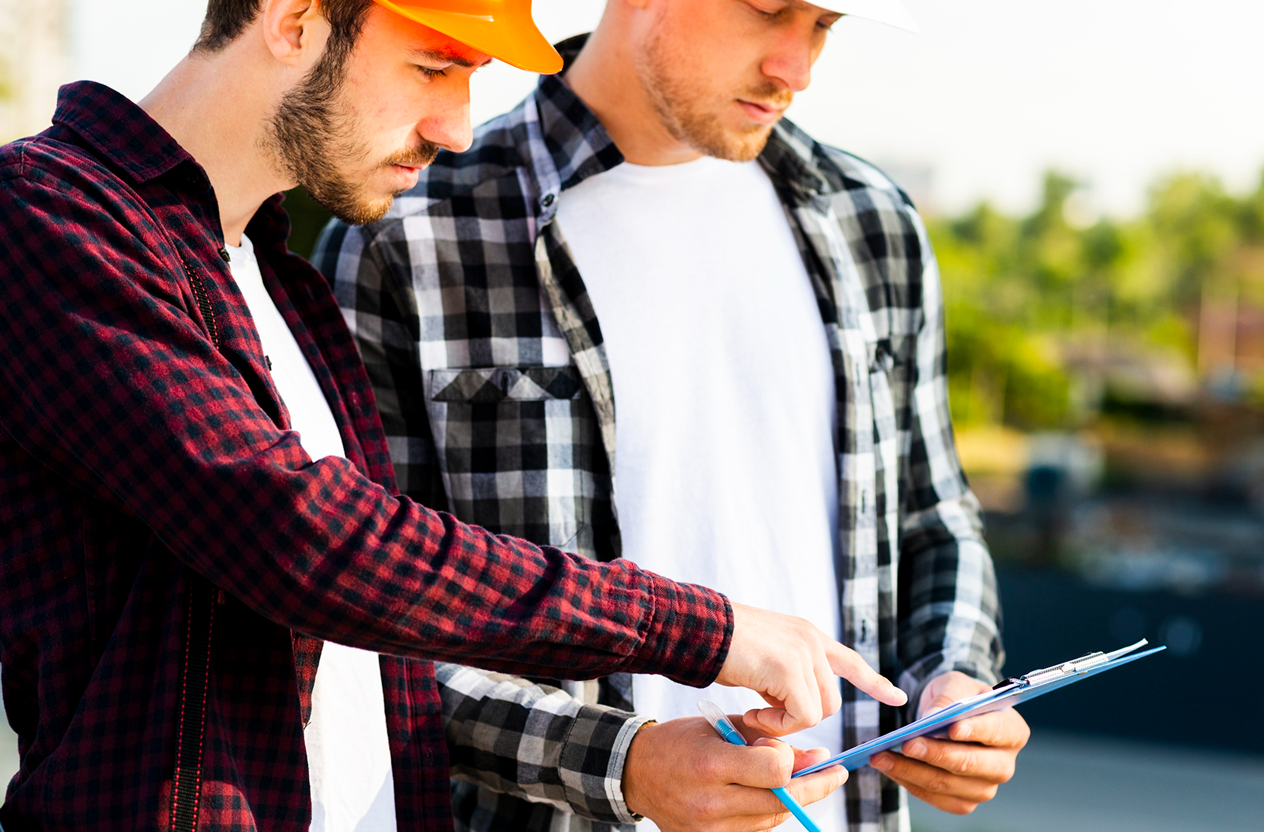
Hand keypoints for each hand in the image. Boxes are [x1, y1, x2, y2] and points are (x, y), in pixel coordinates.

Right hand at [623, 716, 846, 831]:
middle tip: (836, 772)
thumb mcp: (721, 727)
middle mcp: (710, 803)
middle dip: (813, 785)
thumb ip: (767, 740)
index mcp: (710, 764)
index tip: (798, 752)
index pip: (775, 772)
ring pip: (772, 818)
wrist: (637, 772)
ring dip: (794, 800)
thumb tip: (815, 758)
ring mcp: (709, 830)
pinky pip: (755, 830)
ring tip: (808, 780)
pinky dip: (769, 812)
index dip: (792, 761)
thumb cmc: (681, 741)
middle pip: (781, 801)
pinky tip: (775, 794)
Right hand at [716, 602, 906, 734]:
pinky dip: (778, 724)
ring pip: (819, 711)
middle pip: (832, 701)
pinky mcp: (789, 669)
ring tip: (754, 713)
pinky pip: (802, 716)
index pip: (851, 661)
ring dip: (786, 722)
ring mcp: (803, 653)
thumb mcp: (763, 658)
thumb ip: (785, 676)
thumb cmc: (719, 646)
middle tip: (762, 716)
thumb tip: (792, 706)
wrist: (698, 628)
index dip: (874, 682)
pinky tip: (752, 713)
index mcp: (806, 635)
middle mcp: (811, 640)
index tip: (898, 697)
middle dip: (802, 717)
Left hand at [869, 671, 1029, 813]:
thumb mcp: (954, 684)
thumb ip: (947, 698)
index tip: (952, 728)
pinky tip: (889, 767)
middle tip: (907, 743)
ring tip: (882, 756)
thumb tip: (930, 719)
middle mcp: (1004, 764)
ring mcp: (985, 787)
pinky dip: (909, 782)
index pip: (996, 731)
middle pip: (970, 764)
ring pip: (947, 784)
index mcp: (1012, 731)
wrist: (951, 717)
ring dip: (912, 771)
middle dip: (935, 754)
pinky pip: (935, 797)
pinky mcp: (963, 801)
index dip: (974, 730)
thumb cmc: (958, 697)